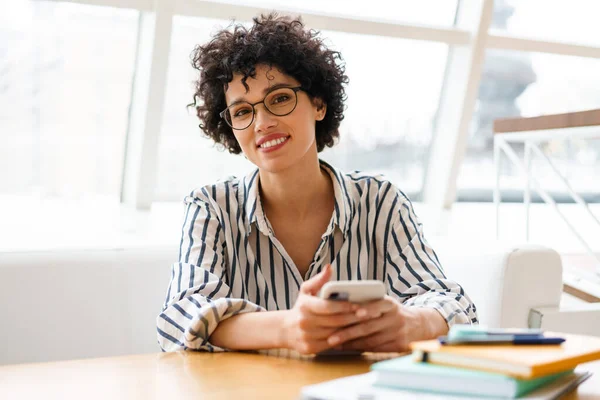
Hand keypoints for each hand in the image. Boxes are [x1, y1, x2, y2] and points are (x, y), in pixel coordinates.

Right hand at [281, 264, 364, 354]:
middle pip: (335, 321)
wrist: (285, 329)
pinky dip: (344, 340)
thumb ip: (319, 280)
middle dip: (354, 318)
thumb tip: (329, 267)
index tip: (360, 305)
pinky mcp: (310, 349)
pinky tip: (355, 335)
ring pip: (335, 334)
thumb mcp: (306, 291)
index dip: (345, 306)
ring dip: (352, 329)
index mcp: (305, 305)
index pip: (328, 306)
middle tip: (370, 314)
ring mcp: (306, 336)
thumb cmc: (301, 307)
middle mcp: (304, 322)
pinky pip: (331, 344)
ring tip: (367, 324)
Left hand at [327, 296, 446, 352]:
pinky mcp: (398, 346)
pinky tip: (347, 347)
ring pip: (370, 339)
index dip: (366, 309)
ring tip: (334, 343)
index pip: (377, 305)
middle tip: (331, 336)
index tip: (353, 312)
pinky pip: (375, 348)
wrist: (418, 325)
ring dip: (350, 342)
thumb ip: (368, 302)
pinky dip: (359, 348)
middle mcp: (395, 318)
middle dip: (348, 332)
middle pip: (369, 326)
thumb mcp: (385, 302)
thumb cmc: (392, 312)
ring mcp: (397, 333)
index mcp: (390, 304)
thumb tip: (340, 304)